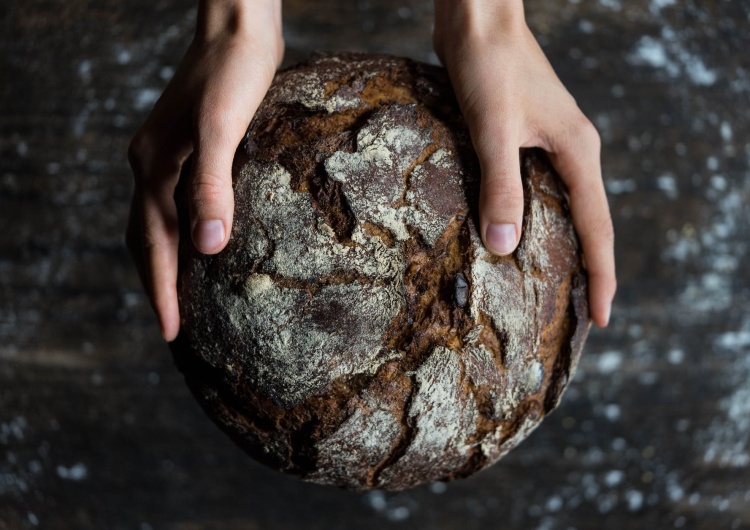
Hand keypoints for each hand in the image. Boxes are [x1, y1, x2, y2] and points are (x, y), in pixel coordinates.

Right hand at [127, 0, 283, 340]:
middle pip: (146, 239)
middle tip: (175, 328)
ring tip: (184, 297)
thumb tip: (207, 248)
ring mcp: (168, 156)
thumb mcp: (222, 129)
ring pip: (159, 223)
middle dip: (158, 285)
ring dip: (167, 263)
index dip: (162, 291)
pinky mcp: (190, 149)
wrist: (238, 28)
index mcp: (153, 168)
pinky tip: (207, 242)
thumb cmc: (233, 73)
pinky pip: (177, 204)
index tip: (172, 334)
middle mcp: (152, 165)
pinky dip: (184, 233)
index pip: (152, 245)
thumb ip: (211, 185)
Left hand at [433, 0, 615, 325]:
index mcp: (576, 152)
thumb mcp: (493, 130)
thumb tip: (504, 247)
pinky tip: (513, 234)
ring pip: (561, 206)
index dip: (601, 276)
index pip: (597, 228)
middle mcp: (571, 151)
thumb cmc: (488, 65)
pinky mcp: (523, 137)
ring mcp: (548, 144)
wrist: (477, 19)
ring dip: (559, 245)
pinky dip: (531, 217)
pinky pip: (536, 189)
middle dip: (586, 269)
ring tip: (550, 286)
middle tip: (579, 315)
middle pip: (587, 222)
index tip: (602, 319)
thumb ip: (501, 187)